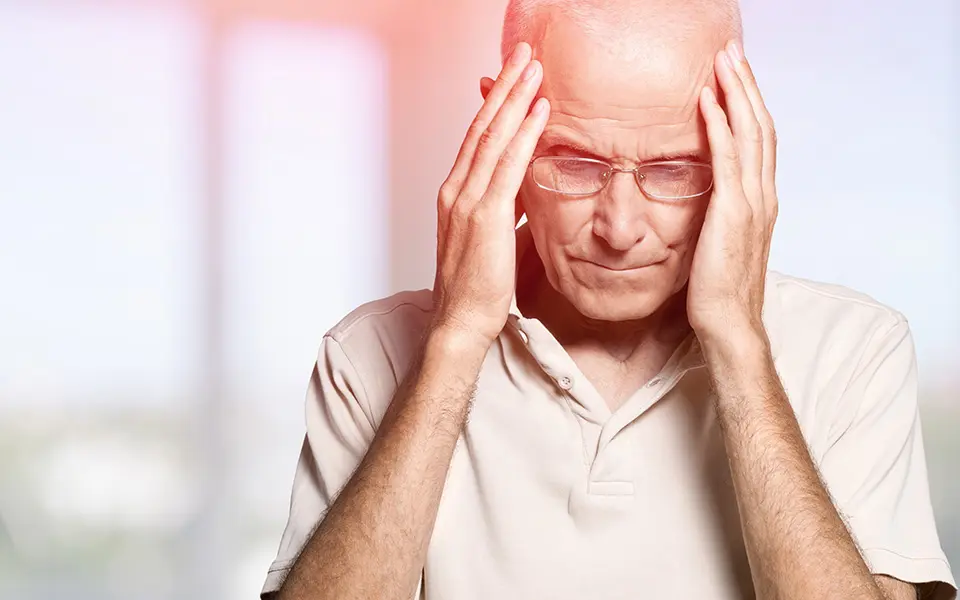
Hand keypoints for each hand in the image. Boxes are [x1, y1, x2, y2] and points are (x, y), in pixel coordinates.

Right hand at [432, 42, 549, 346]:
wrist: (460, 322)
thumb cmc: (475, 287)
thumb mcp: (490, 237)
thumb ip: (504, 208)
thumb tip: (525, 192)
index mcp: (455, 193)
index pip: (475, 137)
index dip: (494, 102)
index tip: (510, 75)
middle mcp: (456, 190)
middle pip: (481, 126)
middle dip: (503, 86)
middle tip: (522, 52)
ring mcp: (466, 201)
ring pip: (492, 137)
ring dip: (515, 98)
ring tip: (534, 67)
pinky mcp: (485, 217)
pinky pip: (508, 165)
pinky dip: (525, 133)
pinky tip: (540, 110)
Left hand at [687, 41, 777, 345]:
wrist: (731, 324)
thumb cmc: (721, 291)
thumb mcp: (719, 242)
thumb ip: (717, 214)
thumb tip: (700, 199)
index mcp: (761, 201)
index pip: (760, 140)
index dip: (749, 104)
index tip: (735, 76)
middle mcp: (763, 195)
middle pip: (760, 126)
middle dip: (746, 86)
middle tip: (732, 52)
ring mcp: (752, 203)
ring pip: (750, 134)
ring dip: (736, 93)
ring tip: (723, 62)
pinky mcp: (733, 212)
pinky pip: (727, 159)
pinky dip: (719, 126)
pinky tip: (708, 102)